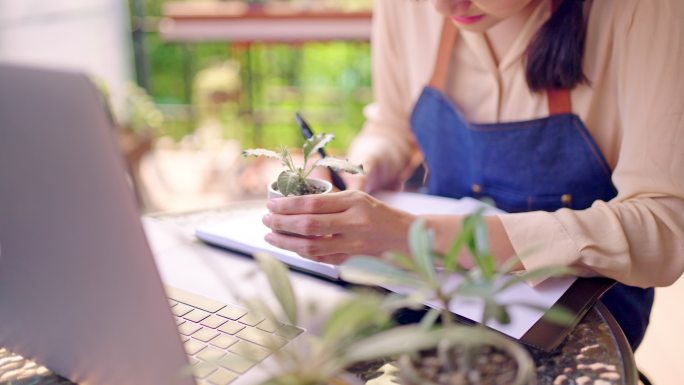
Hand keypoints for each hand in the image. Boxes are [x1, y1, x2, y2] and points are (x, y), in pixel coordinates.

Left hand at [262, 190, 415, 263]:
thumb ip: (330, 201)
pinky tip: (290, 247)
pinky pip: (320, 258)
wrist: (408, 238)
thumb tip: (293, 204)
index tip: (271, 205)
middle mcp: (354, 223)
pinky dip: (302, 253)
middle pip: (308, 225)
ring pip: (311, 246)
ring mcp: (353, 245)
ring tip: (270, 235)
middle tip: (265, 220)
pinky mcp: (352, 261)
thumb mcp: (359, 198)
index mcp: (354, 202)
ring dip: (286, 242)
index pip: (313, 204)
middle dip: (281, 223)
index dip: (287, 206)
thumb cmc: (381, 215)